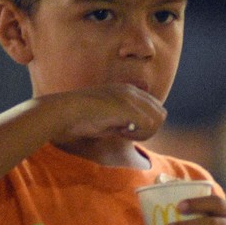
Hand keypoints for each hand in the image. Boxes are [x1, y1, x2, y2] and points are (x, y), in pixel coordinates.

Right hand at [43, 83, 166, 143]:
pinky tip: (121, 133)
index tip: (125, 130)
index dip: (144, 125)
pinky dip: (138, 134)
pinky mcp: (127, 107)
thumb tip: (142, 130)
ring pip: (158, 119)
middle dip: (148, 129)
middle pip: (161, 113)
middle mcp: (132, 91)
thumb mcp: (108, 117)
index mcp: (127, 91)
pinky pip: (149, 125)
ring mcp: (130, 97)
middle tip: (126, 133)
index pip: (154, 108)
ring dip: (144, 132)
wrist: (64, 112)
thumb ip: (125, 120)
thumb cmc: (81, 119)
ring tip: (123, 133)